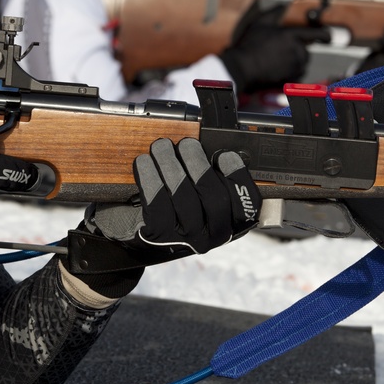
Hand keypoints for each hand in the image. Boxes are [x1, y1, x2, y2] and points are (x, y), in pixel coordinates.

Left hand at [64, 138, 262, 294]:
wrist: (136, 236)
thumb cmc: (174, 207)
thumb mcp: (201, 196)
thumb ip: (213, 177)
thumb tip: (213, 146)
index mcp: (231, 225)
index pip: (248, 204)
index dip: (237, 176)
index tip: (223, 154)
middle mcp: (213, 237)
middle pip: (213, 197)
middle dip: (198, 164)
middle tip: (186, 144)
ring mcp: (186, 239)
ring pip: (183, 197)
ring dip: (170, 164)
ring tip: (161, 147)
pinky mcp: (158, 236)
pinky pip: (155, 203)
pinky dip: (149, 177)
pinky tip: (144, 162)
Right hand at [220, 5, 330, 92]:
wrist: (242, 68)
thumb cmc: (249, 46)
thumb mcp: (260, 23)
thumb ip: (274, 13)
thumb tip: (283, 6)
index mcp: (291, 36)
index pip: (317, 34)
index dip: (325, 34)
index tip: (328, 36)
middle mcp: (296, 51)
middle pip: (306, 50)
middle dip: (298, 49)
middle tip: (281, 49)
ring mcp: (295, 66)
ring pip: (302, 62)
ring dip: (295, 60)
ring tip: (277, 59)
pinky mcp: (291, 78)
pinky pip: (297, 74)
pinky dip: (291, 71)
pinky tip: (278, 68)